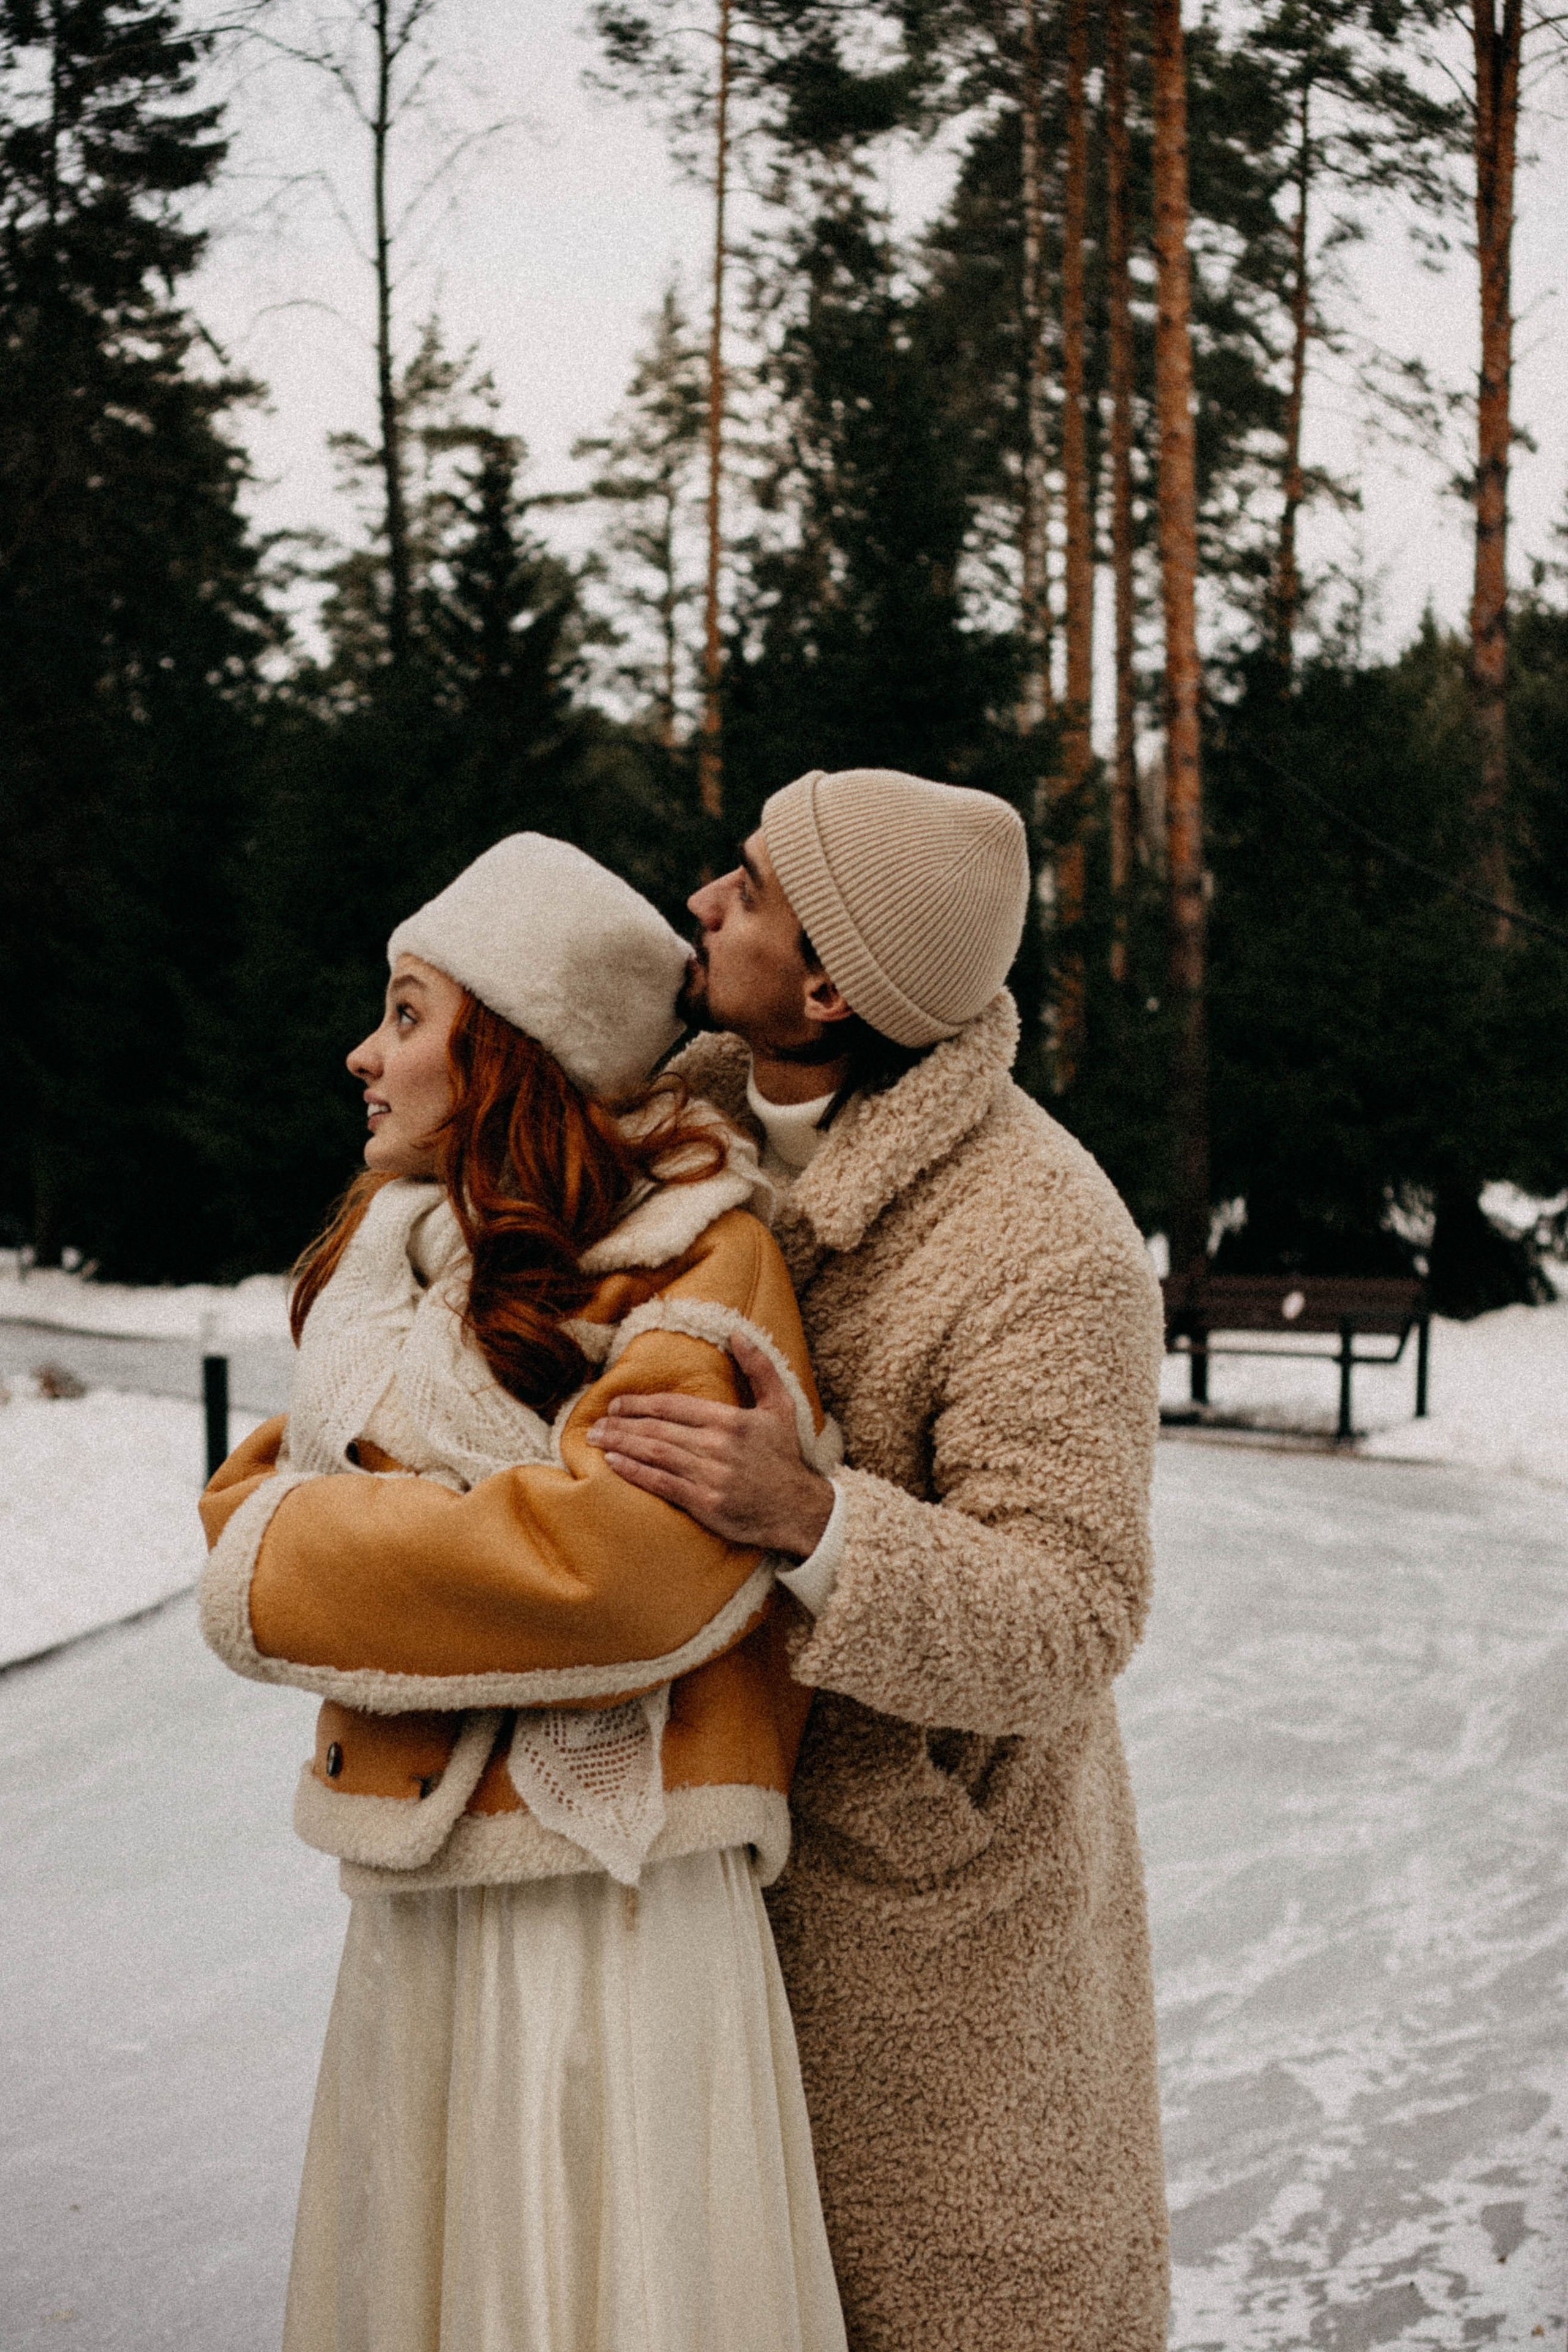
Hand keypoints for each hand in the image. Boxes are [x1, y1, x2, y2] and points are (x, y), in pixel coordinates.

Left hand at [585, 1332, 835, 1558]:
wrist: (798, 1509)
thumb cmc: (784, 1457)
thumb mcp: (781, 1407)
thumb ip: (759, 1368)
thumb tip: (737, 1334)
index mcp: (730, 1420)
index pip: (673, 1406)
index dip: (640, 1404)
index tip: (616, 1404)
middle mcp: (717, 1445)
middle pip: (657, 1429)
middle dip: (621, 1424)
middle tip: (595, 1423)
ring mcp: (709, 1475)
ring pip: (654, 1453)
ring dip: (620, 1444)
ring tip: (596, 1440)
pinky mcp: (705, 1503)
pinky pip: (661, 1483)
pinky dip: (634, 1471)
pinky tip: (614, 1463)